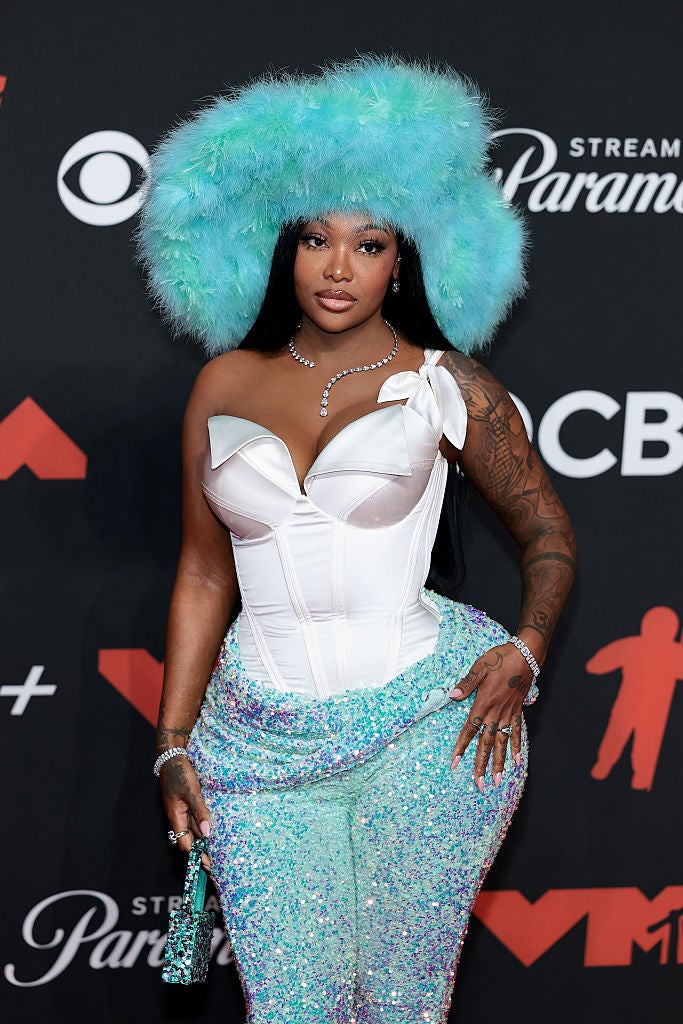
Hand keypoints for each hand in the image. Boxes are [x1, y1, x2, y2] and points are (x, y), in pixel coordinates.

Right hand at [159, 753, 212, 871]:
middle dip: (202, 853)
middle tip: (217, 866)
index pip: (185, 844)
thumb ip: (200, 811)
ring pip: (194, 830)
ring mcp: (183, 809)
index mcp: (176, 817)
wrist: (173, 754)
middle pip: (190, 839)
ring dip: (205, 840)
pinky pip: (196, 818)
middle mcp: (179, 816)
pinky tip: (214, 829)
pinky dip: (205, 826)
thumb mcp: (192, 792)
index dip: (197, 856)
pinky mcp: (188, 802)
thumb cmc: (180, 772)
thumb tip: (208, 833)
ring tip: (219, 852)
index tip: (210, 866)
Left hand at [448, 643, 531, 789]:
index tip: (455, 763)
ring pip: (502, 743)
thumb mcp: (480, 667)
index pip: (470, 729)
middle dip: (481, 765)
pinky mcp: (518, 710)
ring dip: (499, 762)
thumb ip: (467, 683)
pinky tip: (516, 761)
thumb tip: (452, 696)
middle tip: (479, 784)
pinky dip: (516, 746)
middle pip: (486, 743)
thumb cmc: (500, 658)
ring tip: (496, 780)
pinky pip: (517, 732)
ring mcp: (508, 713)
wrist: (526, 654)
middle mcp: (496, 712)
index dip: (462, 747)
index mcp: (484, 703)